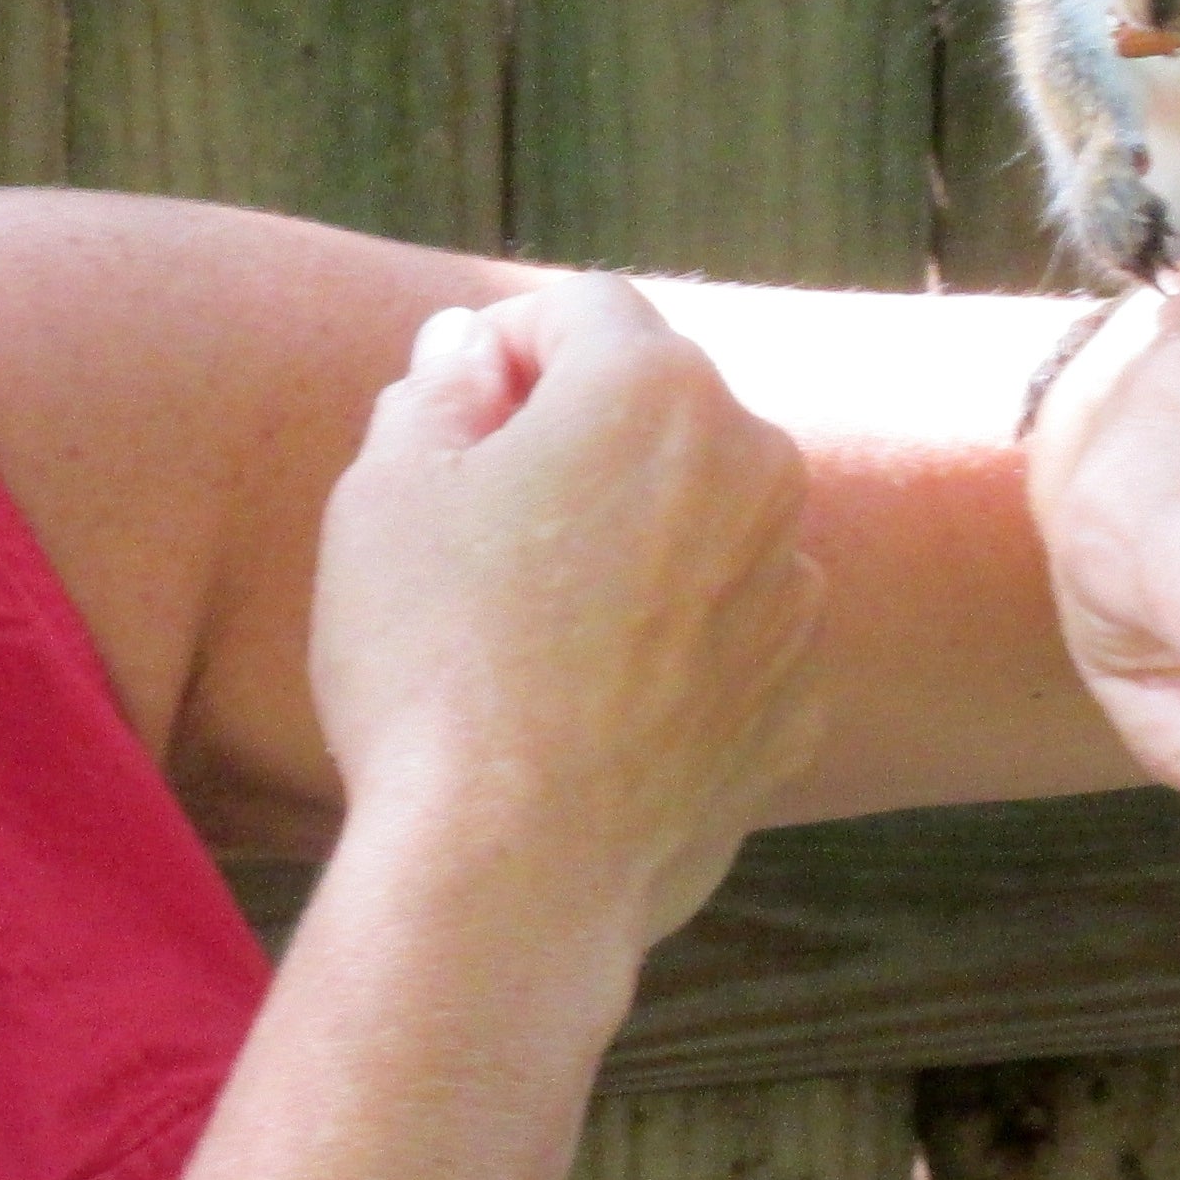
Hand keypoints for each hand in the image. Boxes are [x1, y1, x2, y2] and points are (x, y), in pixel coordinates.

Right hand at [307, 275, 826, 954]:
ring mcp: (790, 588)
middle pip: (653, 408)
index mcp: (656, 390)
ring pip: (698, 518)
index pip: (577, 309)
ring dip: (630, 539)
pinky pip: (724, 629)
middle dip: (572, 439)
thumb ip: (435, 389)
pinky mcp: (794, 697)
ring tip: (528, 629)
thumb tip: (470, 350)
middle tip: (473, 527)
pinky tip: (584, 702)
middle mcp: (756, 467)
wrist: (512, 871)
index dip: (497, 350)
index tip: (446, 422)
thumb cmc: (433, 662)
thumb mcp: (385, 490)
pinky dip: (669, 642)